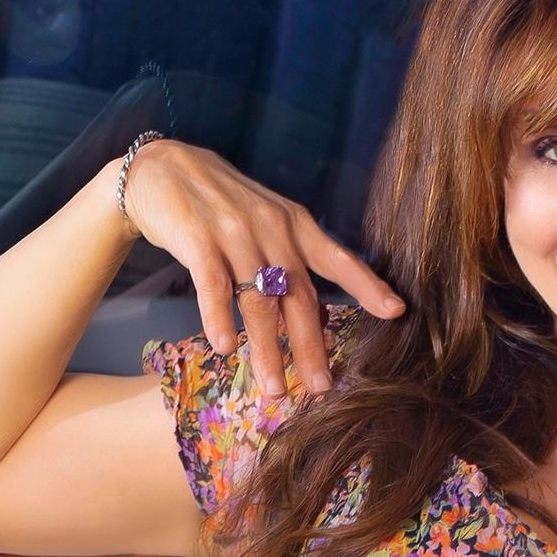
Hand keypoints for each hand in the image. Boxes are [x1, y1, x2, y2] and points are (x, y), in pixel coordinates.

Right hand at [115, 139, 406, 398]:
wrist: (161, 168)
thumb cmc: (221, 203)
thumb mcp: (267, 220)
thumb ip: (292, 261)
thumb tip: (318, 315)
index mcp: (295, 224)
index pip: (338, 258)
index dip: (366, 284)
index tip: (395, 310)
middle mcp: (272, 228)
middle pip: (299, 294)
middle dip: (311, 345)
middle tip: (321, 386)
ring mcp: (235, 233)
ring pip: (258, 299)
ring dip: (266, 348)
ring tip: (272, 388)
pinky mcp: (197, 239)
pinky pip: (213, 285)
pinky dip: (218, 317)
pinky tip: (225, 347)